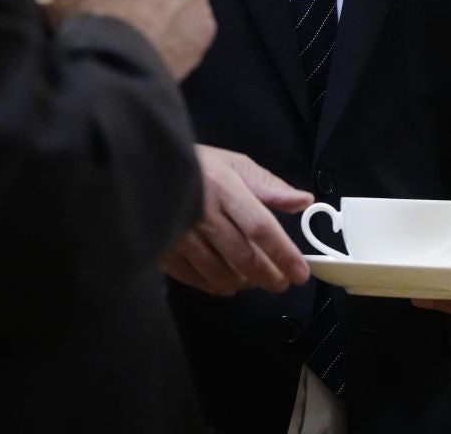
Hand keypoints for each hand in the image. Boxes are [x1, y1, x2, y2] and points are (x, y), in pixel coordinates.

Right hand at [161, 147, 313, 295]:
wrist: (146, 170)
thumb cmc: (199, 165)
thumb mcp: (236, 164)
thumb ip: (270, 187)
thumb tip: (304, 201)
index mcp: (225, 189)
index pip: (261, 228)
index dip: (283, 254)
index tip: (300, 272)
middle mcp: (204, 215)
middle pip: (243, 257)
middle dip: (268, 276)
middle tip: (281, 283)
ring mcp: (181, 236)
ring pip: (219, 272)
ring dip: (243, 282)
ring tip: (256, 281)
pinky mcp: (164, 250)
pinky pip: (195, 278)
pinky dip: (215, 286)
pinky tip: (229, 284)